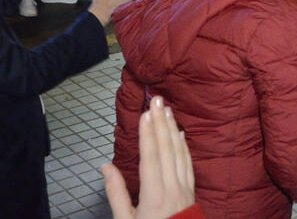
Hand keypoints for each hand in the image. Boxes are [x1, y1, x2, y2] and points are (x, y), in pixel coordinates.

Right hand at [102, 96, 195, 218]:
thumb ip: (116, 193)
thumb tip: (105, 167)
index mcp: (154, 197)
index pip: (151, 158)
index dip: (148, 135)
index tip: (145, 113)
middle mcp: (172, 189)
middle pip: (167, 150)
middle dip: (161, 123)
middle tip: (157, 100)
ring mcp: (184, 190)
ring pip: (179, 153)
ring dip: (172, 129)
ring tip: (167, 110)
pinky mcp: (191, 192)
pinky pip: (188, 163)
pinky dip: (184, 146)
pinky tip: (180, 134)